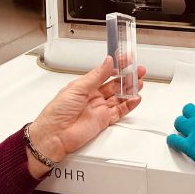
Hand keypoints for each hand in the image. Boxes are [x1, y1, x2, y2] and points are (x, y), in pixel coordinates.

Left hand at [28, 56, 144, 167]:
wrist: (54, 135)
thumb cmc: (57, 112)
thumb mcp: (77, 88)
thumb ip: (96, 76)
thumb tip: (108, 62)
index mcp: (85, 86)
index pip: (104, 72)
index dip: (116, 65)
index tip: (125, 58)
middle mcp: (93, 96)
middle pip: (115, 84)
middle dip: (127, 76)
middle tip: (137, 69)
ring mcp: (100, 108)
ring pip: (120, 96)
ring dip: (130, 89)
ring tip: (139, 81)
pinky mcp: (104, 120)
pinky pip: (120, 111)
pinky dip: (129, 105)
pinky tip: (135, 98)